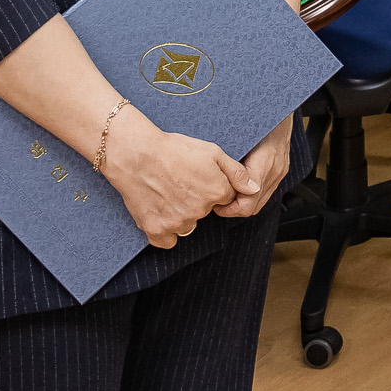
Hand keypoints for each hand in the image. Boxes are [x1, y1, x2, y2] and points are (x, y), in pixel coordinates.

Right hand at [98, 117, 245, 248]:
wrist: (136, 154)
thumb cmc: (174, 149)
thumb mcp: (212, 151)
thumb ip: (236, 172)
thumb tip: (254, 189)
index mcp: (216, 192)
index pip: (225, 197)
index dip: (212, 186)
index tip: (198, 176)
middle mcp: (200, 211)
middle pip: (205, 211)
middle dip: (198, 199)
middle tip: (181, 180)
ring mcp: (177, 223)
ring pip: (187, 225)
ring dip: (182, 214)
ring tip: (168, 192)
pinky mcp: (156, 230)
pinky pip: (168, 240)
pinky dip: (165, 230)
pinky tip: (160, 211)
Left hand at [215, 116, 293, 218]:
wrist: (280, 106)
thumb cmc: (257, 117)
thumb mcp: (236, 135)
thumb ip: (228, 159)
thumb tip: (211, 177)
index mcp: (263, 163)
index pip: (247, 202)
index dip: (228, 208)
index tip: (215, 203)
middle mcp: (274, 170)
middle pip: (253, 206)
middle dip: (232, 209)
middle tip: (215, 202)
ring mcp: (280, 171)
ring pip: (259, 202)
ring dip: (242, 203)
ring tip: (225, 195)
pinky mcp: (281, 170)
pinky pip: (266, 192)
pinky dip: (251, 195)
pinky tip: (238, 187)